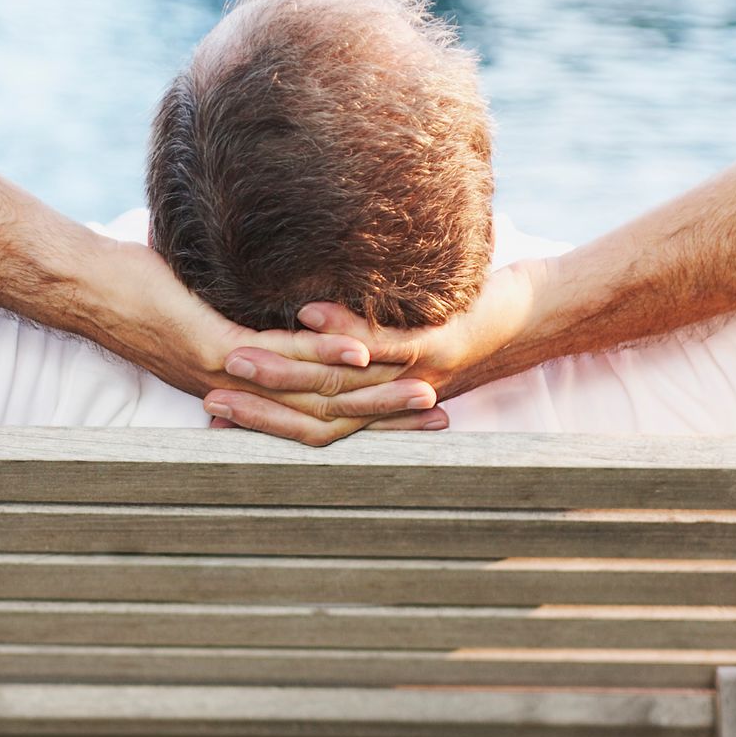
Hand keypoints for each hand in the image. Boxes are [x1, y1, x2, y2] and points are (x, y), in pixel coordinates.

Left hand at [86, 239, 445, 441]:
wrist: (85, 287)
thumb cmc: (140, 287)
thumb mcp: (206, 300)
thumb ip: (244, 303)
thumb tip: (275, 276)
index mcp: (241, 387)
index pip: (318, 414)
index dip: (371, 417)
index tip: (419, 412)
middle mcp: (239, 392)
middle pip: (326, 418)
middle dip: (385, 418)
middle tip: (439, 415)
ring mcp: (227, 374)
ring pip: (311, 395)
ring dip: (369, 396)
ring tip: (420, 393)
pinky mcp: (212, 348)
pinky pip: (279, 360)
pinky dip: (323, 359)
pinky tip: (361, 354)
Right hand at [202, 260, 549, 440]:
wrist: (527, 320)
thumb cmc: (455, 325)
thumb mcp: (397, 339)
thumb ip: (350, 345)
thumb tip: (301, 337)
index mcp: (374, 401)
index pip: (303, 420)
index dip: (257, 419)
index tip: (210, 413)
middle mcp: (389, 397)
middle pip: (312, 415)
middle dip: (257, 408)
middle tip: (208, 401)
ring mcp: (413, 374)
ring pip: (341, 385)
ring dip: (287, 373)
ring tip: (238, 361)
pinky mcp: (437, 348)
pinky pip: (384, 345)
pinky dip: (344, 333)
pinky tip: (310, 315)